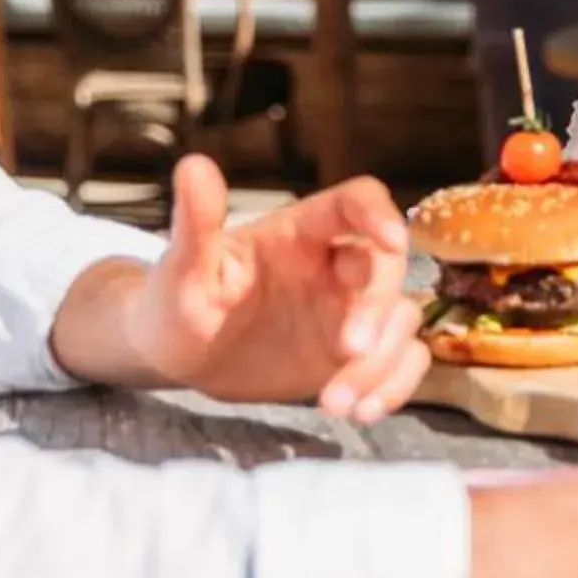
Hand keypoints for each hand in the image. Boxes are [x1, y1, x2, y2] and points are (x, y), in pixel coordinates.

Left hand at [99, 155, 426, 419]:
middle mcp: (334, 264)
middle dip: (376, 308)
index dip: (379, 214)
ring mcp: (348, 309)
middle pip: (387, 266)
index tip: (390, 240)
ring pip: (400, 319)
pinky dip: (393, 386)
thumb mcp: (183, 268)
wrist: (179, 356)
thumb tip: (192, 165)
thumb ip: (196, 223)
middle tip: (349, 349)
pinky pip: (400, 361)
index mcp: (299, 232)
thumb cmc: (177, 301)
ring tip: (335, 404)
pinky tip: (358, 412)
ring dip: (380, 362)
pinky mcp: (353, 353)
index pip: (355, 203)